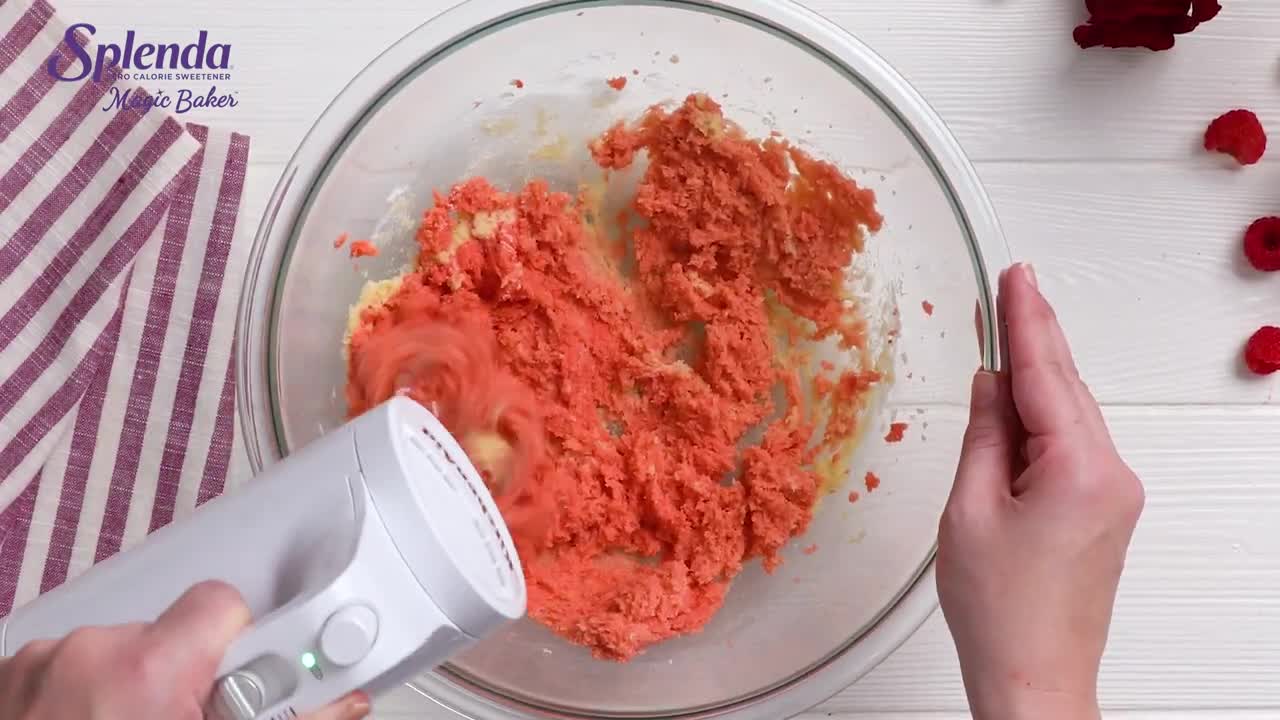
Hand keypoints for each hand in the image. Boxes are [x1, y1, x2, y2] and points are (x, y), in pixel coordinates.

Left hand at [0, 581, 370, 719]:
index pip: (228, 606)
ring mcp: (44, 663)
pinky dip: (94, 697)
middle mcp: (89, 654)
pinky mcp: (15, 674)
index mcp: (148, 670)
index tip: (271, 680)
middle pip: (180, 635)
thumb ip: (290, 718)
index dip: (255, 647)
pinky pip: (79, 665)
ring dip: (142, 691)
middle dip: (197, 680)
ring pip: (129, 652)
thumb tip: (343, 700)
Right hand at [938, 264, 1144, 719]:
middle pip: (1065, 387)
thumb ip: (982, 435)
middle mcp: (1112, 475)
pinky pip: (1073, 443)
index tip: (1015, 277)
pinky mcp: (1105, 509)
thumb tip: (988, 385)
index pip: (1045, 374)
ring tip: (1001, 336)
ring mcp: (1115, 493)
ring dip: (1035, 377)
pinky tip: (1015, 401)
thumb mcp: (969, 510)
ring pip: (1069, 414)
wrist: (1034, 675)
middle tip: (1010, 285)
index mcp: (1080, 470)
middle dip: (1033, 336)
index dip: (1025, 319)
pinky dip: (1042, 416)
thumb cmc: (1001, 611)